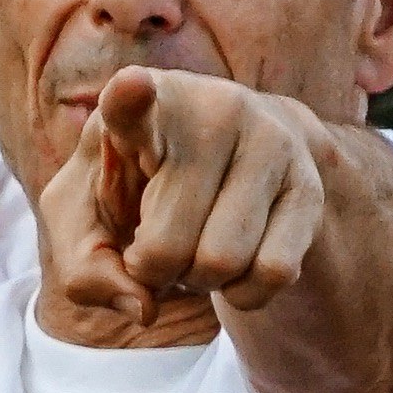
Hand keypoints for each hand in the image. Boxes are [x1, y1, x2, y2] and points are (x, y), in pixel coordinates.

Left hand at [40, 67, 328, 329]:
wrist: (233, 158)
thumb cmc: (136, 187)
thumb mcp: (85, 220)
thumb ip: (83, 267)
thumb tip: (143, 306)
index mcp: (142, 107)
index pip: (129, 101)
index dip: (128, 98)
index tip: (131, 86)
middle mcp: (212, 110)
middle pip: (166, 246)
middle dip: (154, 270)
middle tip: (157, 243)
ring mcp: (269, 142)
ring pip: (223, 263)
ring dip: (199, 282)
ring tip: (195, 245)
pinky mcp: (308, 184)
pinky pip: (274, 272)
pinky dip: (245, 291)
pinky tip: (236, 263)